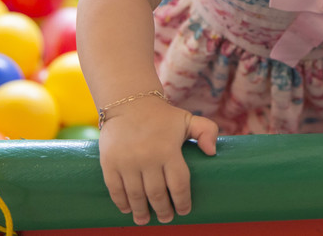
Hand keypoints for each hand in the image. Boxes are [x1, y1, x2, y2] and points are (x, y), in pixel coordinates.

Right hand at [97, 99, 218, 224]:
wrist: (129, 102)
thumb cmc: (162, 116)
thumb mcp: (188, 120)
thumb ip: (207, 131)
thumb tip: (212, 152)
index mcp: (169, 150)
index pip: (178, 185)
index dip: (182, 202)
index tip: (184, 211)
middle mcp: (148, 157)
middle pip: (157, 194)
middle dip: (163, 211)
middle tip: (166, 218)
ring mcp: (127, 161)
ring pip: (136, 196)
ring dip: (141, 212)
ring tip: (145, 220)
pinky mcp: (110, 162)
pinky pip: (115, 189)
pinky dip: (121, 203)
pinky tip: (128, 209)